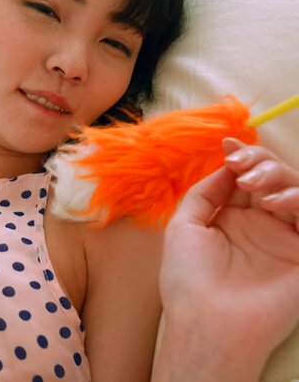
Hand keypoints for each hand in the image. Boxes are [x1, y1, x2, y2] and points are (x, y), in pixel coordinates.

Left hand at [159, 139, 298, 368]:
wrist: (206, 322)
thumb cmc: (188, 281)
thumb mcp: (183, 227)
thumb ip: (204, 193)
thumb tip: (226, 165)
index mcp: (232, 219)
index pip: (247, 178)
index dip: (243, 158)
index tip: (229, 147)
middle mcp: (262, 226)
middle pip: (275, 179)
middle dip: (261, 163)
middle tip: (242, 168)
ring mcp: (286, 240)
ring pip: (298, 192)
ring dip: (280, 177)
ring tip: (256, 187)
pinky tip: (275, 203)